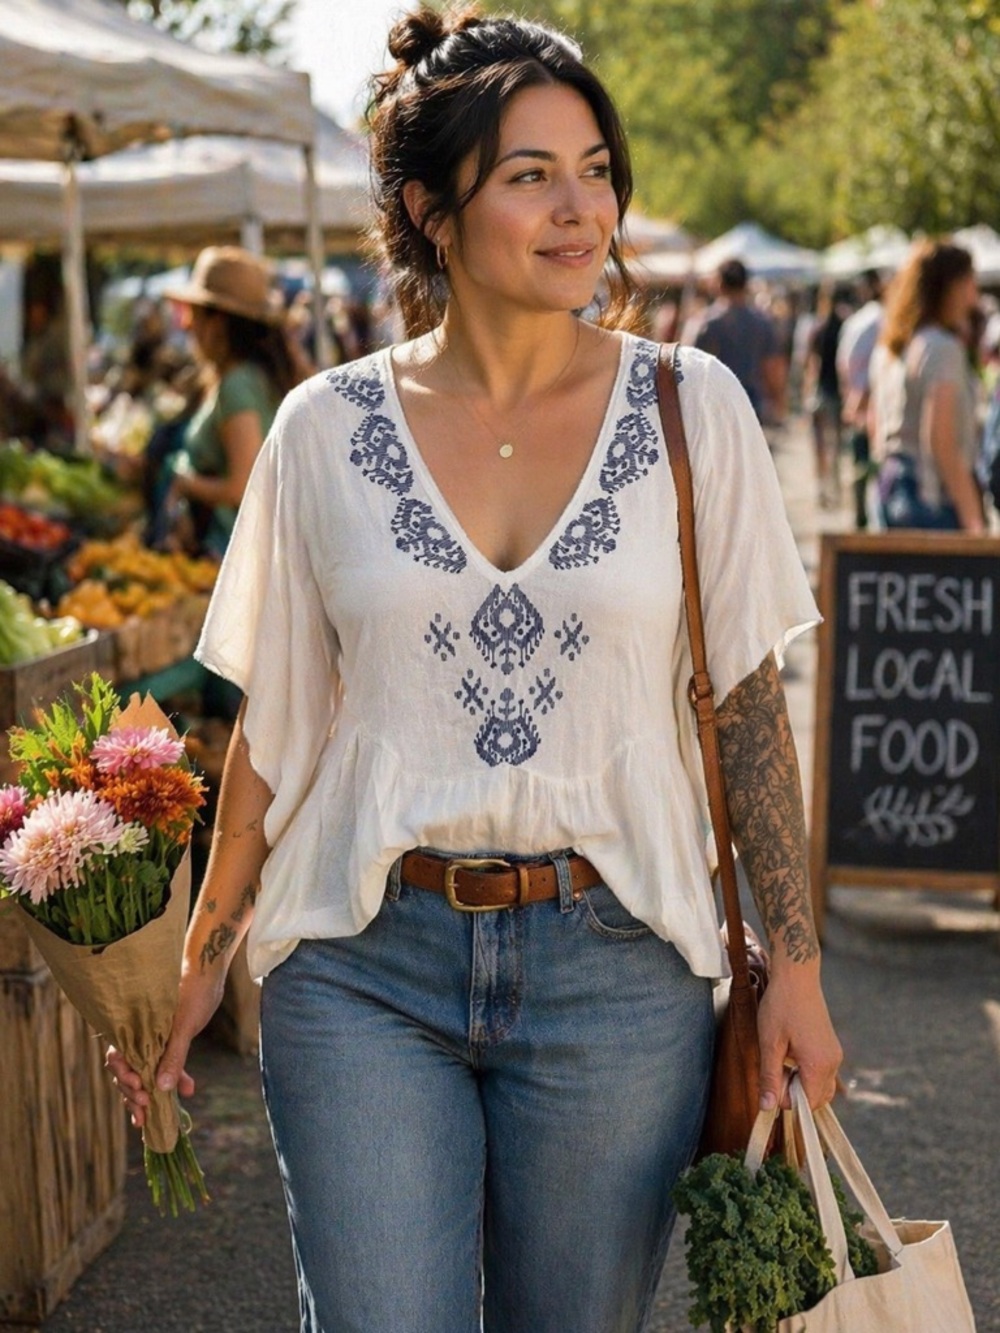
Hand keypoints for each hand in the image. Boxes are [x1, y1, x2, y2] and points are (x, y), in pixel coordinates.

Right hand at [105, 964, 225, 1126]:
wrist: (209, 972)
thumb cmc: (192, 989)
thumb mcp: (184, 1025)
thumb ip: (174, 1055)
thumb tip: (162, 1088)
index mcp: (134, 1027)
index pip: (118, 1057)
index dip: (124, 1078)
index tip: (139, 1090)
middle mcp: (140, 1035)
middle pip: (127, 1071)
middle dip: (133, 1093)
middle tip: (145, 1108)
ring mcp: (154, 1040)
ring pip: (145, 1072)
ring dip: (150, 1094)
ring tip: (156, 1114)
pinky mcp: (170, 1043)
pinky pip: (165, 1067)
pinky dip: (173, 1080)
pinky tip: (188, 1091)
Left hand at [756, 964, 841, 1112]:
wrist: (797, 975)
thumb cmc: (781, 1006)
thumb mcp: (769, 1043)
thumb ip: (770, 1078)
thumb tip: (767, 1109)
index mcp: (819, 1065)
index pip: (807, 1104)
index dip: (786, 1100)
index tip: (771, 1078)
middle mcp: (833, 1063)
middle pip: (816, 1098)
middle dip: (794, 1093)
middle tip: (775, 1068)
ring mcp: (834, 1054)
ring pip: (819, 1086)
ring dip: (799, 1082)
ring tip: (781, 1058)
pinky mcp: (831, 1046)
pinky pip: (821, 1072)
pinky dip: (805, 1071)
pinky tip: (790, 1052)